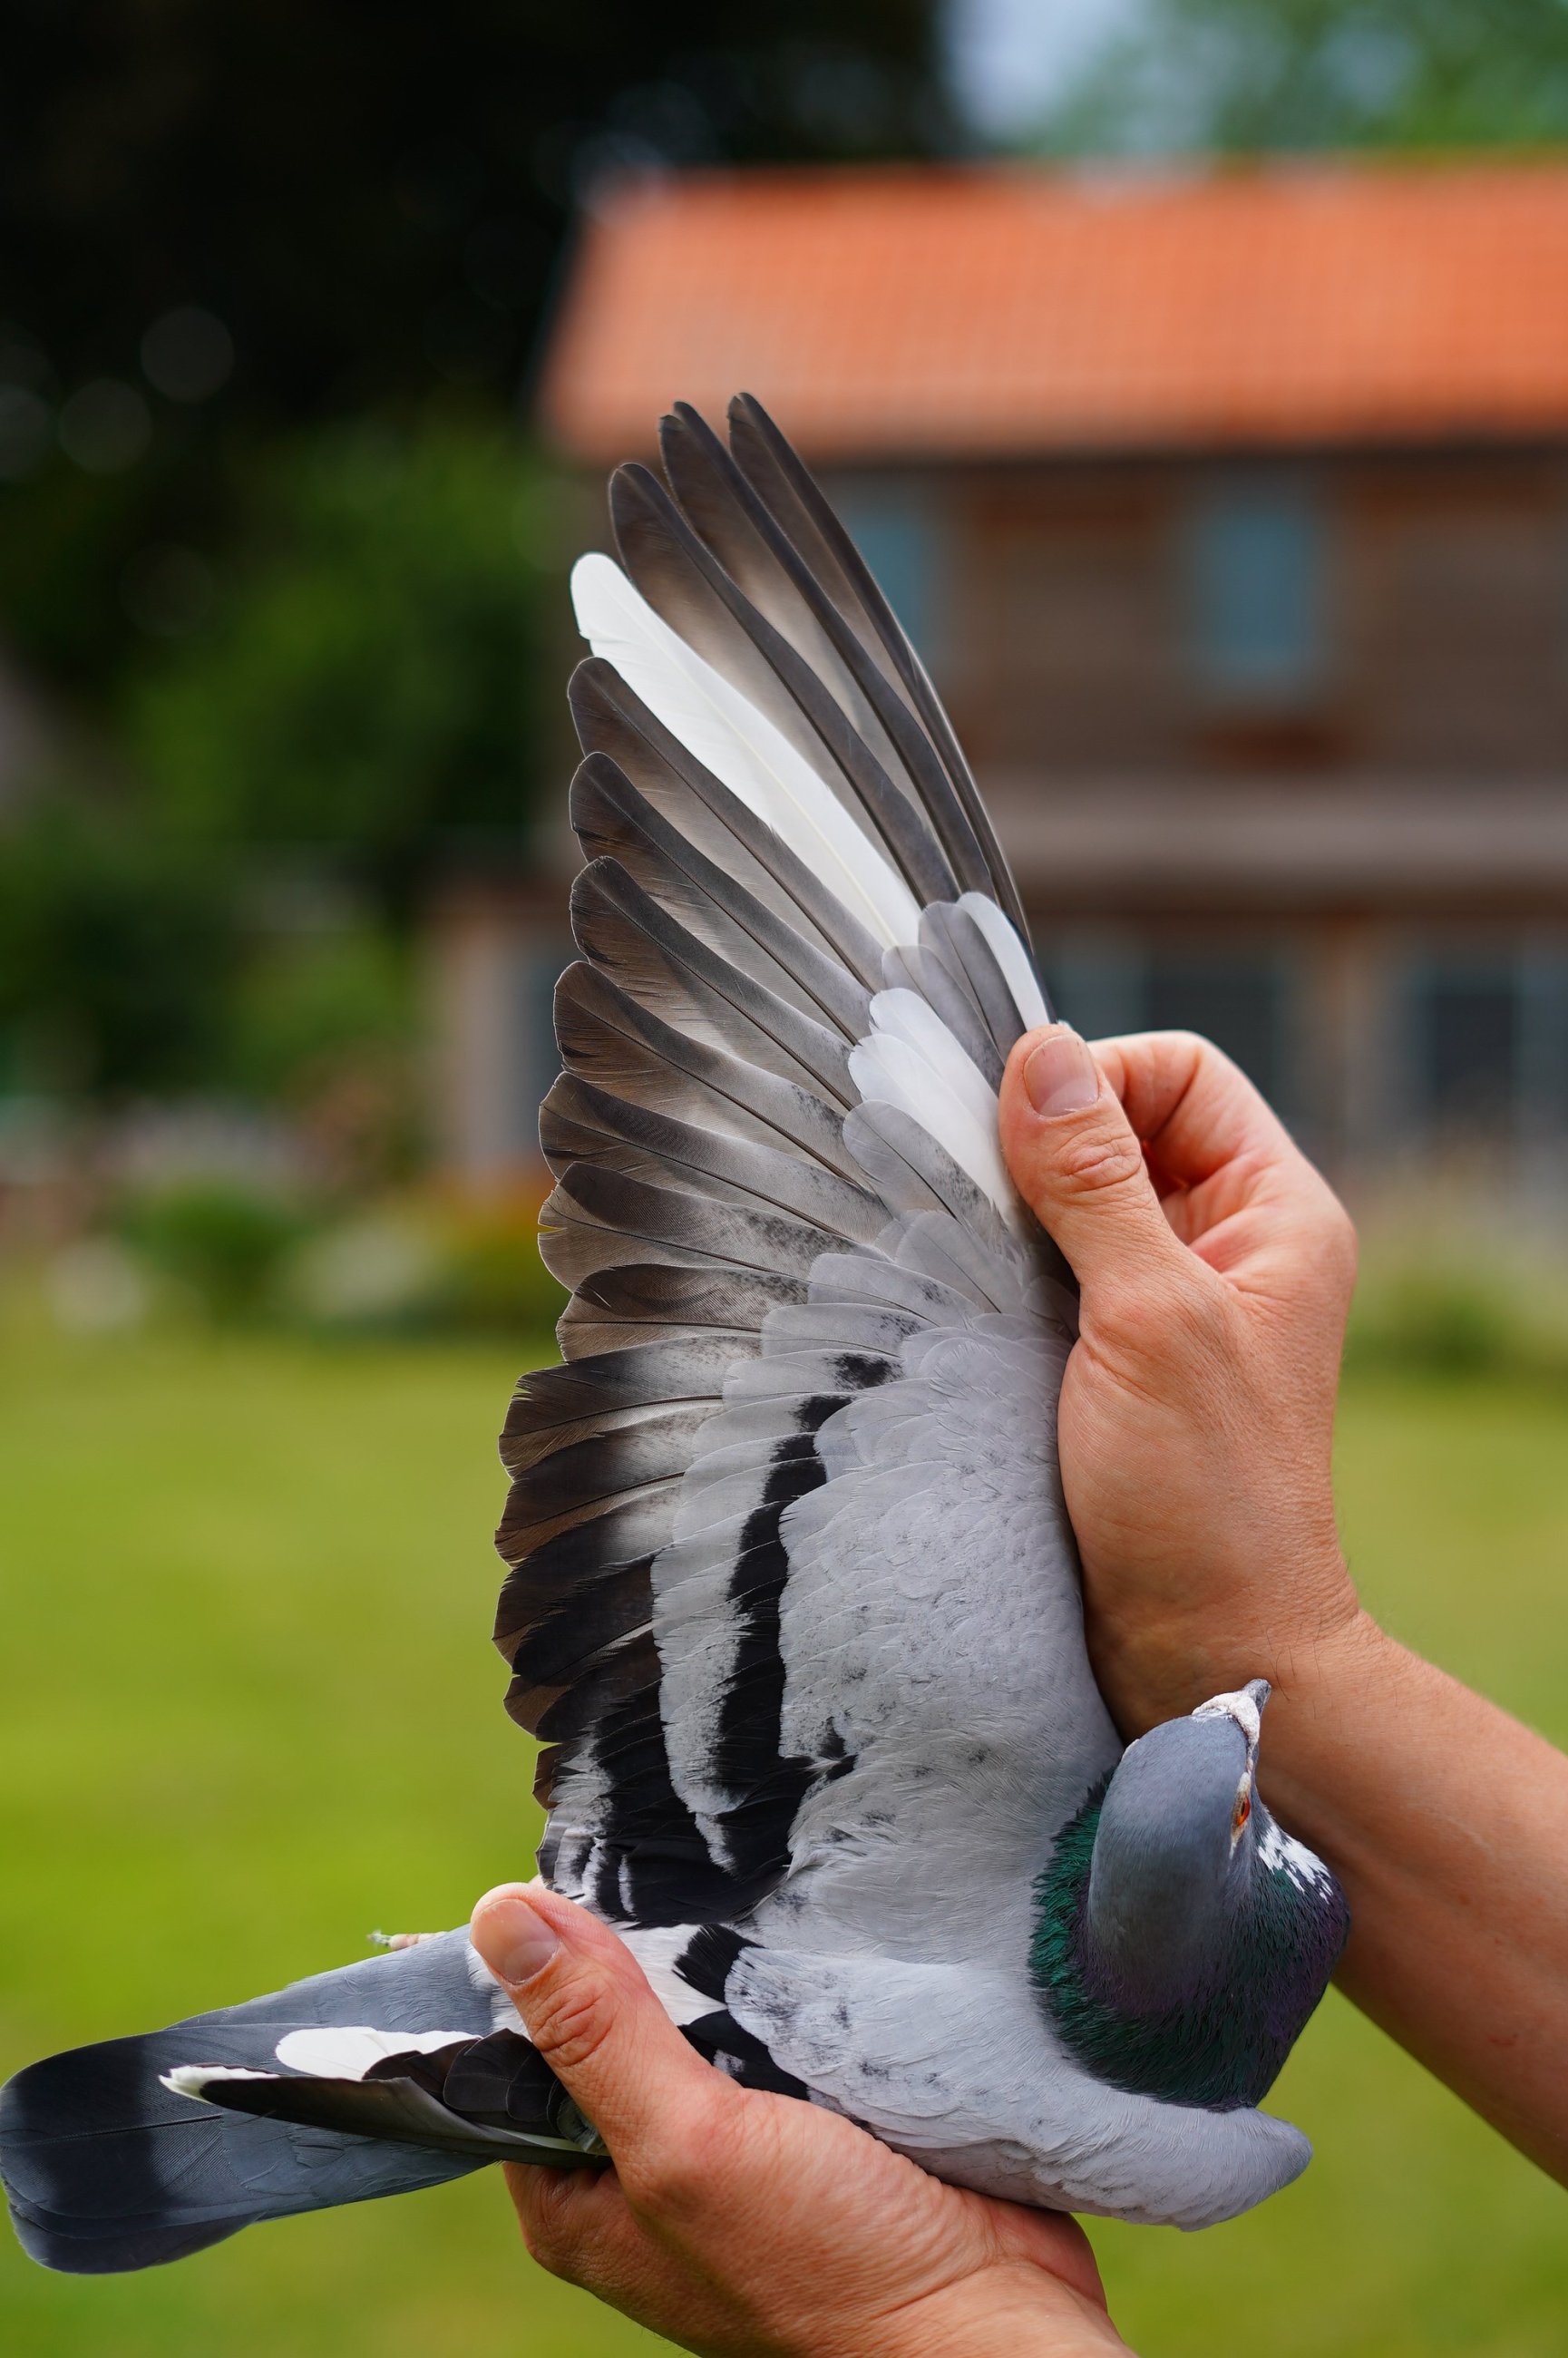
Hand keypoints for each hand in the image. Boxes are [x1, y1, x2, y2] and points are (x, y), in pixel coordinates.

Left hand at [469, 1884, 1129, 2357]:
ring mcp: (732, 2144)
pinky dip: (781, 1974)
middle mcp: (644, 2173)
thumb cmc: (830, 2269)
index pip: (509, 2054)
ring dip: (714, 1953)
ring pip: (696, 2010)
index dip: (529, 1966)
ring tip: (723, 1871)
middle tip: (653, 1854)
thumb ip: (596, 2036)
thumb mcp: (690, 2145)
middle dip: (629, 1947)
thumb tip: (499, 1915)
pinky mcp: (810, 2115)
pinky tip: (788, 1919)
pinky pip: (772, 2019)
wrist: (990, 2324)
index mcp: (578, 2199)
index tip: (558, 1875)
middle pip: (606, 2021)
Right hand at [996, 1025, 1365, 1735]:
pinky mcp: (1109, 1359)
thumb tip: (1041, 1050)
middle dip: (1040, 1148)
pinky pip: (1046, 1273)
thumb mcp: (1148, 1316)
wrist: (1203, 1651)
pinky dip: (999, 1273)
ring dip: (1010, 1217)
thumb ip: (1094, 1179)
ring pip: (1071, 1201)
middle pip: (1119, 1127)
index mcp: (1273, 1213)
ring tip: (964, 1257)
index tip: (1020, 1143)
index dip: (1097, 1082)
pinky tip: (962, 1304)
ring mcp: (1166, 1304)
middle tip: (975, 1200)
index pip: (1178, 1072)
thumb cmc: (1203, 1495)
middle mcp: (1225, 1245)